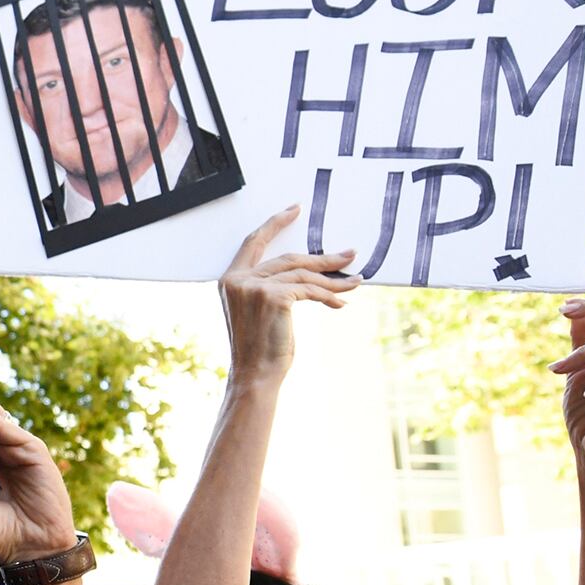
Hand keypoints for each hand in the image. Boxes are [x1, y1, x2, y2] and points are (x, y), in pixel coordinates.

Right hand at [218, 205, 359, 381]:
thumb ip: (271, 287)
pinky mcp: (273, 297)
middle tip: (349, 254)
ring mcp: (254, 287)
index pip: (254, 242)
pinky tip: (341, 302)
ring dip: (333, 278)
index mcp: (229, 279)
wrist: (255, 375)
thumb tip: (311, 272)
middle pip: (289, 258)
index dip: (276, 223)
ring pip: (303, 274)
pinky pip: (309, 290)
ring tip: (355, 281)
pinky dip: (329, 295)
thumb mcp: (260, 311)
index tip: (295, 209)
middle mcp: (238, 280)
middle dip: (323, 257)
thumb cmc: (259, 348)